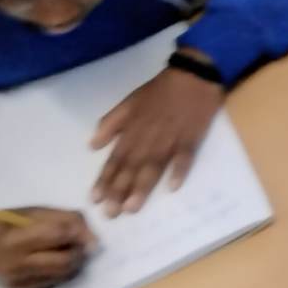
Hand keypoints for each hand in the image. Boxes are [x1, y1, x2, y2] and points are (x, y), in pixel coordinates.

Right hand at [0, 206, 95, 287]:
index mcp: (14, 239)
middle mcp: (15, 265)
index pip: (59, 236)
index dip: (80, 233)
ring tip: (67, 250)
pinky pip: (55, 283)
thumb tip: (93, 239)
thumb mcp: (33, 212)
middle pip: (65, 261)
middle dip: (80, 251)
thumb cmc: (6, 224)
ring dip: (75, 262)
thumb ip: (64, 219)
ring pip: (64, 275)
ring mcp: (18, 283)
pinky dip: (62, 272)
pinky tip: (53, 261)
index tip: (86, 231)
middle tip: (80, 242)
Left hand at [90, 61, 224, 216]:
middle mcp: (148, 136)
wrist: (193, 74)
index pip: (116, 158)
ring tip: (132, 208)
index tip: (96, 200)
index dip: (105, 179)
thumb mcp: (130, 101)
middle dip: (119, 191)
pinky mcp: (192, 137)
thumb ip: (111, 123)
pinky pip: (185, 156)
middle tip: (111, 214)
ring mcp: (171, 137)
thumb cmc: (160, 90)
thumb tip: (93, 145)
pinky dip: (179, 170)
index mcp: (132, 129)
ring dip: (142, 187)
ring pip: (153, 165)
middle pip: (132, 167)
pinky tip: (173, 187)